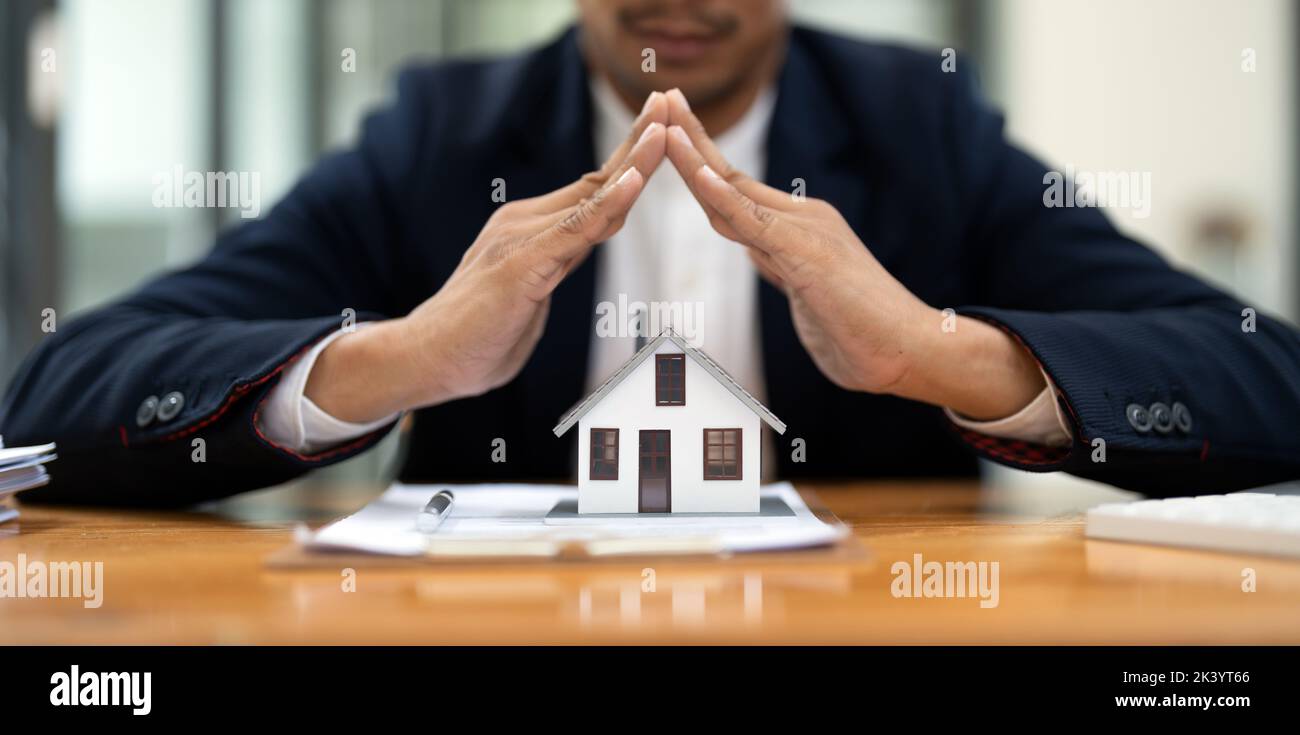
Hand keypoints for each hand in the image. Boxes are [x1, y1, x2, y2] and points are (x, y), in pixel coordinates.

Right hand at [305, 93, 670, 421]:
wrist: (426, 359)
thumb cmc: (477, 334)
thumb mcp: (532, 290)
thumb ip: (559, 261)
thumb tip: (585, 244)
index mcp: (530, 227)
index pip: (593, 188)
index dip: (630, 158)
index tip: (660, 126)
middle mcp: (525, 223)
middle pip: (597, 180)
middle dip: (638, 141)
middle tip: (668, 101)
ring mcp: (521, 240)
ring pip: (592, 197)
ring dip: (634, 162)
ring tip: (663, 128)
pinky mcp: (521, 265)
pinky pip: (575, 231)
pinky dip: (609, 204)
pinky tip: (634, 181)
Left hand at [660, 89, 1043, 419]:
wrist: (910, 352)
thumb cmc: (863, 333)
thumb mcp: (807, 294)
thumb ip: (781, 267)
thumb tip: (755, 252)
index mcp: (799, 228)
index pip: (737, 191)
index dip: (701, 162)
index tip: (673, 132)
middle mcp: (801, 220)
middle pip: (731, 177)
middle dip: (692, 138)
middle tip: (664, 97)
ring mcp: (805, 232)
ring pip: (734, 190)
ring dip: (695, 154)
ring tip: (667, 117)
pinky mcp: (805, 254)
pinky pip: (752, 222)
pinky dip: (722, 195)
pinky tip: (698, 172)